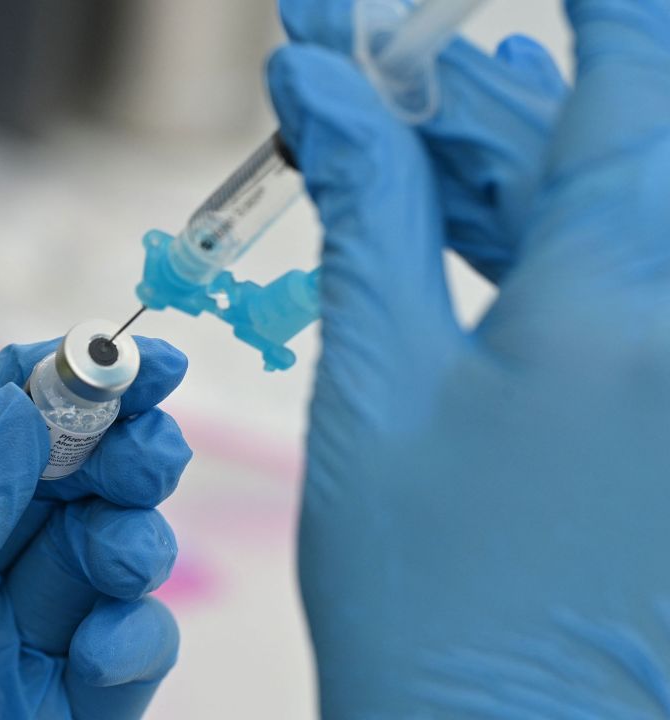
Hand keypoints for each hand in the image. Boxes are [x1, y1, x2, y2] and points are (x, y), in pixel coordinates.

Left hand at [0, 338, 191, 717]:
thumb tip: (15, 419)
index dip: (33, 378)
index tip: (117, 353)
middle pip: (39, 478)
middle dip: (103, 448)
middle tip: (155, 436)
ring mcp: (1, 645)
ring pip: (90, 552)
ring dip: (127, 537)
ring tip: (125, 555)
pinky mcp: (59, 712)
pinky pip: (118, 650)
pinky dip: (133, 639)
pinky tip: (110, 654)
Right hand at [273, 0, 669, 714]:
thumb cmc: (429, 598)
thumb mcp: (375, 390)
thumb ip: (363, 213)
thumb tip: (320, 85)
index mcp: (621, 301)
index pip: (626, 79)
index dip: (591, 1)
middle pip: (607, 136)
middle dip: (480, 82)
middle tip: (372, 53)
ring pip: (612, 207)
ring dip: (501, 152)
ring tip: (392, 120)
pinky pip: (619, 278)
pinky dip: (534, 230)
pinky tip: (459, 201)